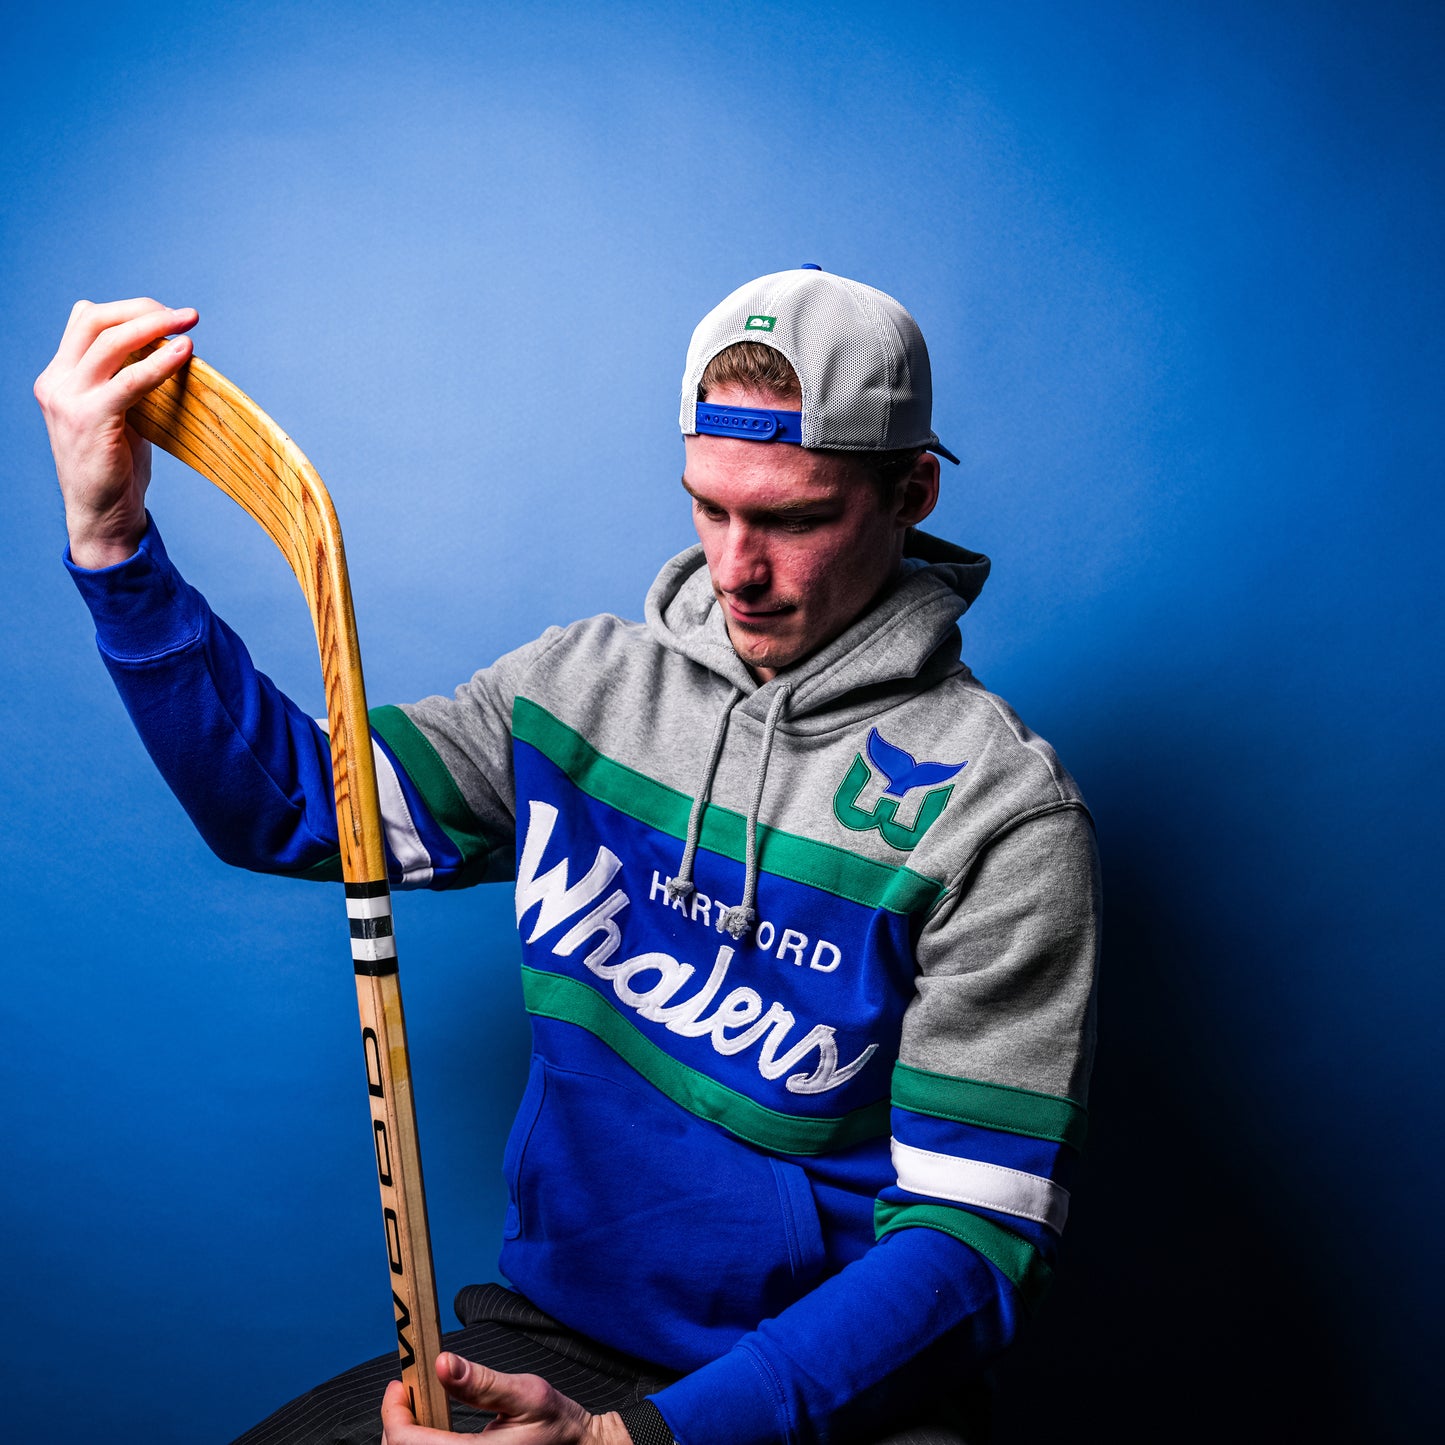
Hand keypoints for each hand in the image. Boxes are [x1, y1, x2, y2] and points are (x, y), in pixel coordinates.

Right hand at [34, 298, 198, 567]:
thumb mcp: (118, 415)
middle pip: (95, 321)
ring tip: (190, 322)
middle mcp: (56, 382)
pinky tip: (185, 353)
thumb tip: (169, 349)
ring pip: (110, 342)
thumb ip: (128, 382)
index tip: (166, 316)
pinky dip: (160, 362)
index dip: (127, 311)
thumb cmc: (116, 468)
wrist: (102, 515)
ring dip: (155, 326)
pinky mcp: (90, 418)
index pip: (86, 322)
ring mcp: (68, 399)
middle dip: (142, 310)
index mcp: (59, 377)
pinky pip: (130, 380)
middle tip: (185, 314)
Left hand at [379, 1352, 632, 1444]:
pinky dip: (425, 1443)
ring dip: (409, 1436)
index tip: (399, 1386)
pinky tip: (436, 1428)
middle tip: (407, 1393)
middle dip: (397, 1424)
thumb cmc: (558, 1426)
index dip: (393, 1413)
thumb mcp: (526, 1394)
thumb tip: (441, 1363)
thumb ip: (480, 1382)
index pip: (407, 1443)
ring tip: (420, 1407)